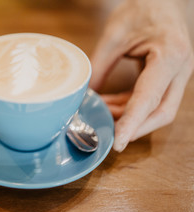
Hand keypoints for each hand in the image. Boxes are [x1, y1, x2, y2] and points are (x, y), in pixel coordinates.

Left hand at [90, 0, 193, 151]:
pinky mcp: (170, 77)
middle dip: (135, 128)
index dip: (132, 123)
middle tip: (107, 136)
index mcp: (169, 55)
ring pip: (158, 110)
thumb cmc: (142, 8)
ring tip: (101, 113)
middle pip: (162, 112)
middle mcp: (180, 69)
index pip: (150, 98)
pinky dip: (132, 107)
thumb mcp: (114, 35)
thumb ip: (99, 67)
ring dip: (130, 118)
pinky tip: (110, 105)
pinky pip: (153, 100)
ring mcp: (178, 74)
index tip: (117, 142)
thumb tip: (86, 97)